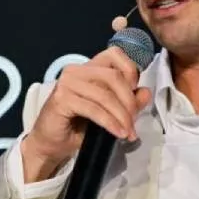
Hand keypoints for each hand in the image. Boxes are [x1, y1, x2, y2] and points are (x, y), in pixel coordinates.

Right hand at [20, 46, 152, 181]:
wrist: (51, 144)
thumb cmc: (79, 126)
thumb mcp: (109, 113)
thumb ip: (128, 101)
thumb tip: (146, 92)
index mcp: (88, 68)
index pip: (115, 55)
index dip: (131, 71)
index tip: (137, 94)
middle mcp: (76, 70)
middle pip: (114, 76)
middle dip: (129, 101)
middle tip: (134, 122)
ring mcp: (67, 83)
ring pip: (105, 95)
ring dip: (122, 116)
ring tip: (128, 132)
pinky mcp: (62, 99)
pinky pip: (94, 109)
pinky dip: (110, 122)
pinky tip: (118, 133)